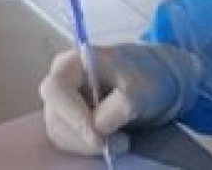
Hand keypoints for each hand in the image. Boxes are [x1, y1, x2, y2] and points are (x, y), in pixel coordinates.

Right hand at [39, 43, 202, 156]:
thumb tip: (96, 130)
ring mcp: (62, 103)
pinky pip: (68, 141)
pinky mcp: (68, 121)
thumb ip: (116, 109)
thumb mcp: (139, 91)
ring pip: (60, 133)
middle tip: (121, 141)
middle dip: (84, 136)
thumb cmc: (147, 77)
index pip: (56, 91)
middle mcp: (60, 82)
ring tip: (122, 139)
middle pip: (55, 117)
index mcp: (72, 63)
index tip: (98, 137)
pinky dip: (88, 148)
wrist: (156, 81)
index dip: (72, 116)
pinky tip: (111, 140)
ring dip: (88, 145)